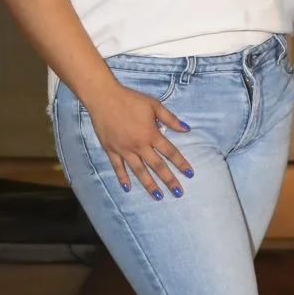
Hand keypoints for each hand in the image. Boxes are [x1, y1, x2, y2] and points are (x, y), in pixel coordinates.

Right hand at [86, 81, 192, 198]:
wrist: (104, 98)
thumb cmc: (130, 99)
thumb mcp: (154, 105)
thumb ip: (170, 119)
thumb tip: (187, 129)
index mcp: (151, 134)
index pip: (170, 152)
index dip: (181, 163)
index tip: (190, 174)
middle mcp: (139, 145)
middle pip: (157, 166)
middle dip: (169, 180)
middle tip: (178, 193)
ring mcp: (124, 150)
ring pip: (139, 171)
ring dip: (149, 185)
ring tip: (158, 197)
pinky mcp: (111, 150)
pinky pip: (118, 167)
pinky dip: (122, 178)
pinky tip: (128, 188)